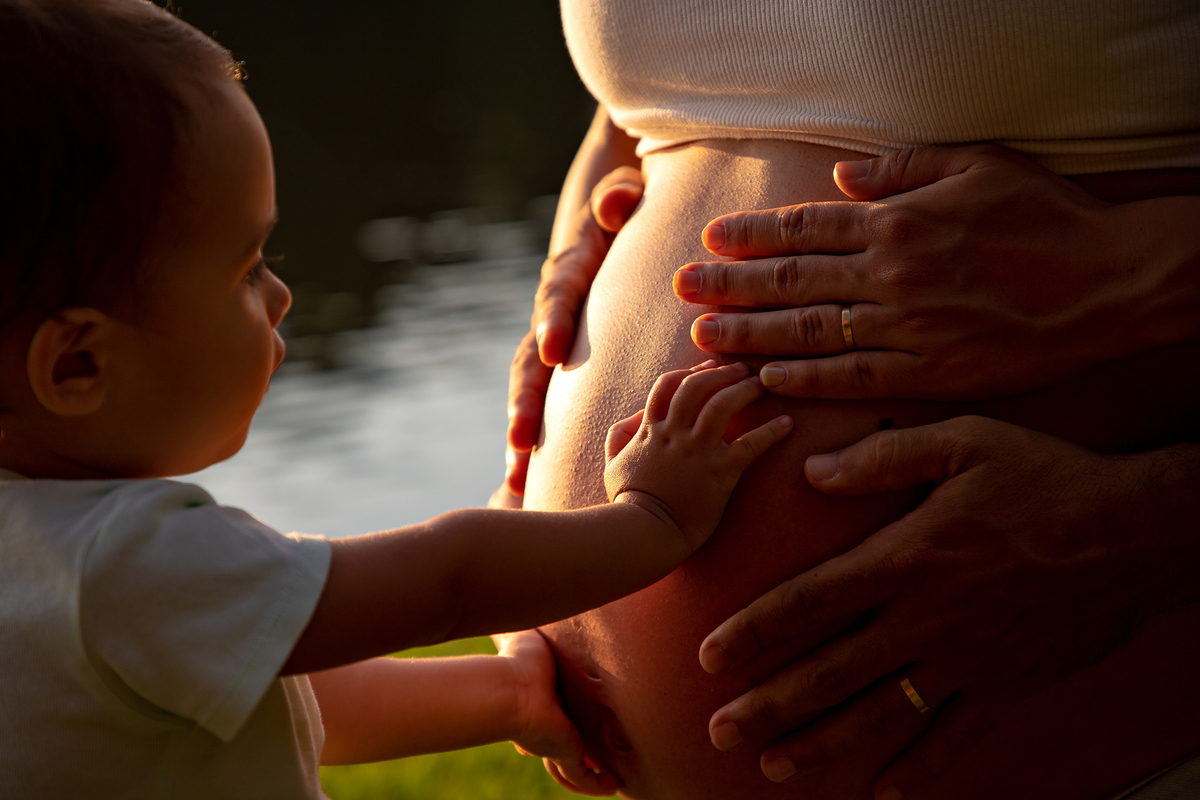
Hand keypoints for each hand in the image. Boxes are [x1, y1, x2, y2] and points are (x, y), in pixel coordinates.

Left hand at [493, 630, 620, 795]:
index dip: (563, 719)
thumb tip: (509, 603)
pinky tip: (613, 784)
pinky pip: (583, 776)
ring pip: (572, 766)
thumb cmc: (517, 660)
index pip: (555, 714)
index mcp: (542, 698)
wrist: (512, 687)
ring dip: (589, 773)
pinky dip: (597, 783)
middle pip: (563, 742)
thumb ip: (519, 624)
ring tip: (611, 775)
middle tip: (598, 751)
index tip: (572, 718)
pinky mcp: (565, 753)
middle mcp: (548, 723)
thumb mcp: (527, 634)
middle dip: (577, 749)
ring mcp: (555, 742)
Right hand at [504, 167, 645, 494]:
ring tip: (516, 476)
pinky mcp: (557, 364)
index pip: (557, 297)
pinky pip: (543, 403)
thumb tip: (620, 199)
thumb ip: (617, 197)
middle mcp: (549, 314)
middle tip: (521, 440)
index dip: (552, 320)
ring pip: (530, 389)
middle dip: (525, 400)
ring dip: (523, 430)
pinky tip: (525, 484)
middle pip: (530, 359)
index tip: (551, 349)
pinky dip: (534, 440)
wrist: (599, 218)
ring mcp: (548, 342)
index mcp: (567, 275)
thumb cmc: (619, 210)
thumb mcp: (620, 193)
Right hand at [603, 361, 792, 551]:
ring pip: (722, 406)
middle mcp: (674, 435)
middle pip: (697, 386)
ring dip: (744, 390)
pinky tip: (787, 423)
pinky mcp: (719, 474)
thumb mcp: (612, 464)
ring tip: (761, 385)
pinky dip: (771, 432)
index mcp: (650, 431)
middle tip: (743, 369)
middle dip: (722, 372)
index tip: (710, 366)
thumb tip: (635, 418)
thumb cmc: (629, 503)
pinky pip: (750, 445)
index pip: (668, 385)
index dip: (690, 370)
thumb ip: (620, 436)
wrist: (643, 534)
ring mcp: (697, 453)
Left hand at [674, 144, 1143, 399]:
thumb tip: (842, 177)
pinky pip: (853, 379)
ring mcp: (907, 329)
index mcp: (899, 223)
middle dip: (729, 286)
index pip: (806, 228)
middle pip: (791, 281)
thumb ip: (905, 169)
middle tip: (680, 290)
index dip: (753, 235)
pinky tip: (766, 379)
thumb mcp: (980, 166)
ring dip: (749, 336)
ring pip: (808, 333)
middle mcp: (891, 276)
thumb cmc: (1048, 218)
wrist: (1112, 284)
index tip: (712, 239)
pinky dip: (806, 379)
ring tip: (701, 336)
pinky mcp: (929, 374)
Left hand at [698, 417, 1199, 797]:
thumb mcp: (964, 440)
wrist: (1139, 531)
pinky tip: (882, 790)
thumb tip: (811, 472)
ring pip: (879, 712)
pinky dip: (918, 768)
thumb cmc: (1046, 477)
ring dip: (822, 742)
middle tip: (720, 731)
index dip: (754, 631)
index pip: (810, 601)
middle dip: (769, 704)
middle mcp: (926, 617)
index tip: (709, 656)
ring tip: (774, 764)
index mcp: (905, 556)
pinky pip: (955, 737)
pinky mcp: (1008, 684)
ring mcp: (966, 658)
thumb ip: (882, 457)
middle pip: (830, 671)